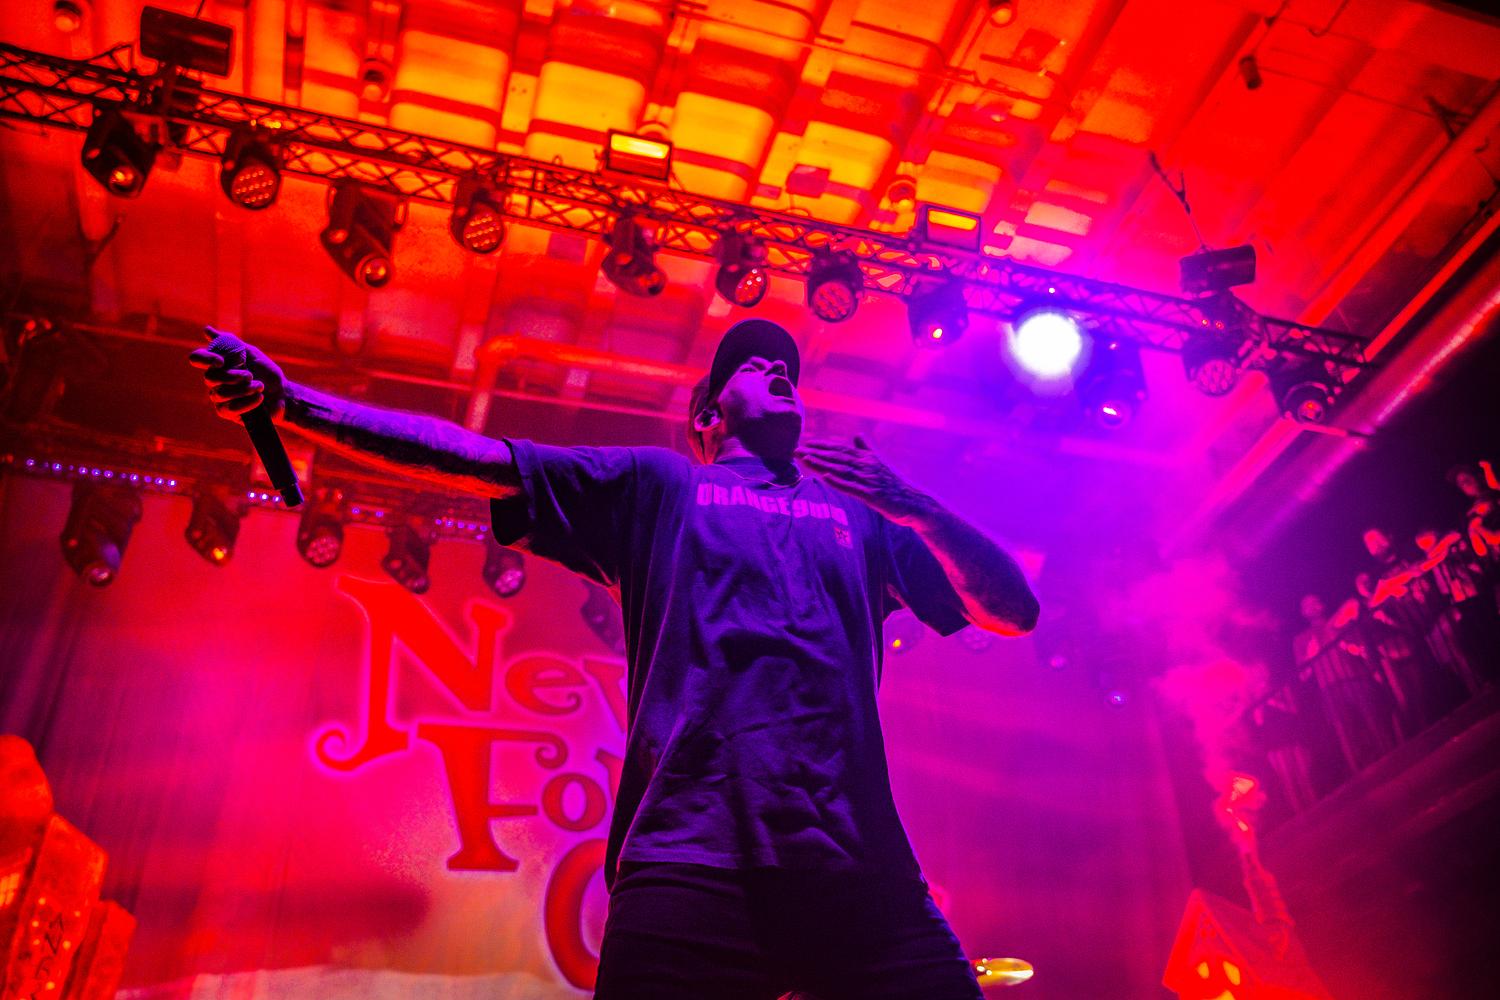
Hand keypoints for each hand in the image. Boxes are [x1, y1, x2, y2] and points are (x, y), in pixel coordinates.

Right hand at [187, 327, 287, 421]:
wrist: (283, 393)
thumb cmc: (266, 372)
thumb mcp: (251, 354)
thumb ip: (231, 343)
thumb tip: (206, 330)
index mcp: (218, 364)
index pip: (197, 358)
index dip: (205, 359)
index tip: (221, 361)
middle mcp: (214, 380)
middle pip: (209, 378)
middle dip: (232, 376)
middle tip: (250, 376)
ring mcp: (219, 397)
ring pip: (219, 394)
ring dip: (243, 389)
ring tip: (260, 386)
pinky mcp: (227, 412)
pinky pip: (229, 409)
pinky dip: (247, 402)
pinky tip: (259, 398)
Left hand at [796, 435, 930, 524]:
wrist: (915, 503)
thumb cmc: (895, 485)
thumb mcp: (881, 464)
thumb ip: (867, 449)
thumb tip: (857, 435)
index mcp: (867, 458)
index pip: (841, 450)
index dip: (822, 446)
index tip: (805, 443)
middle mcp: (867, 466)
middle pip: (837, 458)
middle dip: (815, 453)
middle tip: (796, 449)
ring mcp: (869, 480)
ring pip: (841, 470)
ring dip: (822, 464)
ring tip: (804, 459)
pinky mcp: (872, 495)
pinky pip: (851, 487)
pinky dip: (838, 481)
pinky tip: (825, 477)